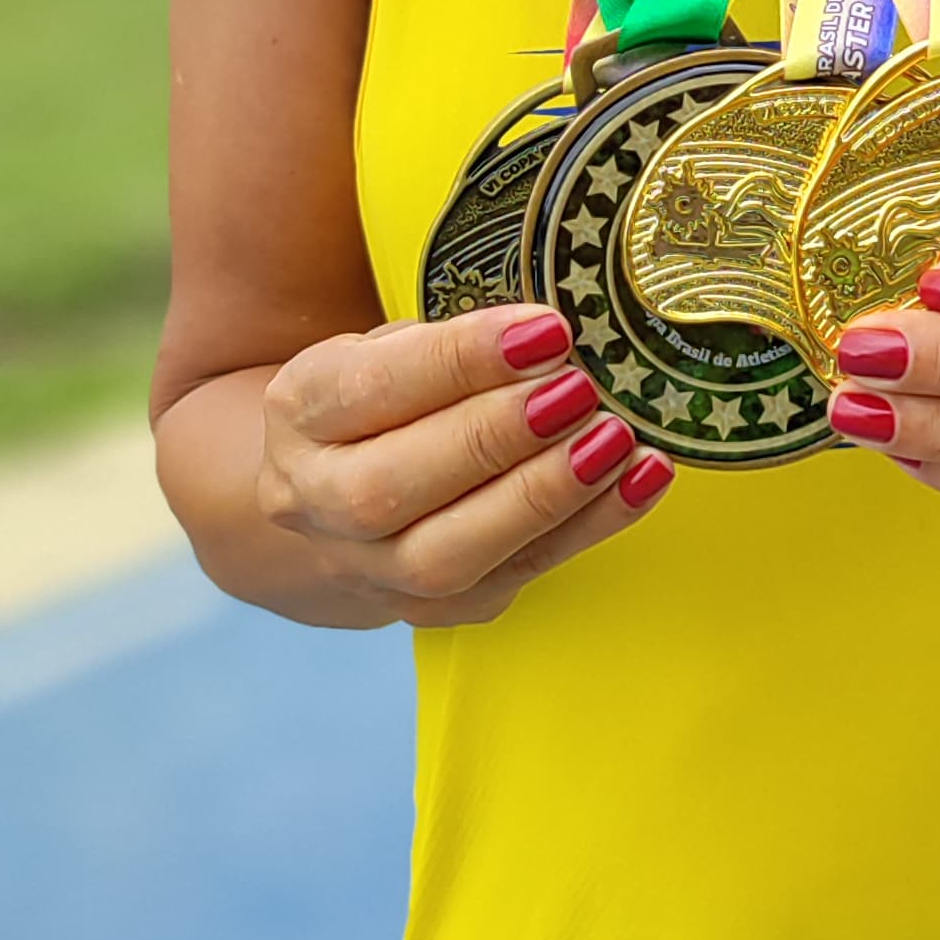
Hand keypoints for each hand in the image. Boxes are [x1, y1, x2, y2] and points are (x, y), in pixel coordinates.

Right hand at [256, 309, 671, 625]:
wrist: (339, 494)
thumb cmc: (386, 399)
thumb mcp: (391, 348)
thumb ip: (451, 344)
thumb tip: (552, 333)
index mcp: (299, 413)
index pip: (370, 388)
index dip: (459, 361)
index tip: (544, 330)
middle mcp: (315, 501)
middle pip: (392, 486)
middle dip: (495, 436)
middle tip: (577, 390)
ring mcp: (372, 569)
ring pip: (446, 554)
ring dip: (541, 496)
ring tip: (613, 440)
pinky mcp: (438, 609)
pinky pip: (516, 574)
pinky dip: (588, 528)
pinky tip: (640, 480)